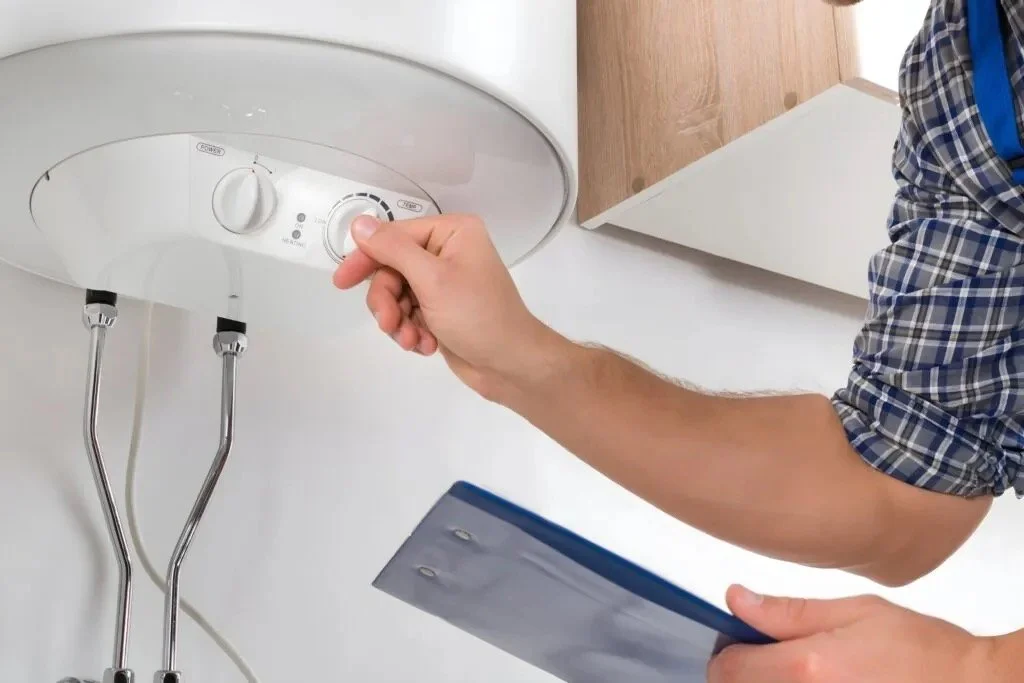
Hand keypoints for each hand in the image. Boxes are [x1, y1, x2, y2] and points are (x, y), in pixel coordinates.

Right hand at [332, 214, 558, 396]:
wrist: (510, 366)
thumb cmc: (479, 316)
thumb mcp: (432, 279)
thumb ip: (393, 250)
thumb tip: (359, 223)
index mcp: (452, 232)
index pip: (395, 236)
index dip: (367, 258)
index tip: (342, 281)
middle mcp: (448, 252)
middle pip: (392, 268)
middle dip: (388, 301)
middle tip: (389, 324)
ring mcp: (444, 283)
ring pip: (397, 295)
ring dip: (399, 321)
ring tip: (412, 340)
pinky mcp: (442, 310)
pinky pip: (409, 314)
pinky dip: (412, 331)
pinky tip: (425, 345)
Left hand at [708, 585, 996, 681]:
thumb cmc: (921, 649)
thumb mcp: (853, 612)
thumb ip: (788, 612)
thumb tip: (737, 600)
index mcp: (807, 668)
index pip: (729, 667)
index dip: (728, 649)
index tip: (742, 639)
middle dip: (744, 672)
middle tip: (772, 655)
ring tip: (803, 671)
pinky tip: (818, 682)